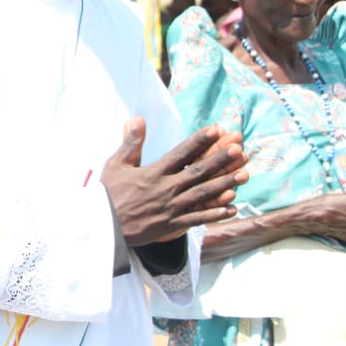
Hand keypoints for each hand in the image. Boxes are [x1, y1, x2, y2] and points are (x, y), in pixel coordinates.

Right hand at [102, 119, 246, 245]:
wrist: (102, 226)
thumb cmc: (106, 194)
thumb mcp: (115, 164)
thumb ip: (131, 142)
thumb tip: (137, 118)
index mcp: (153, 172)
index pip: (181, 153)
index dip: (199, 141)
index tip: (216, 130)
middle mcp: (166, 188)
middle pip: (198, 172)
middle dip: (220, 160)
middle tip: (239, 150)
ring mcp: (170, 208)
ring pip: (203, 195)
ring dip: (225, 184)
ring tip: (244, 175)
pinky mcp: (171, 225)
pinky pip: (197, 219)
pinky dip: (215, 214)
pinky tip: (232, 207)